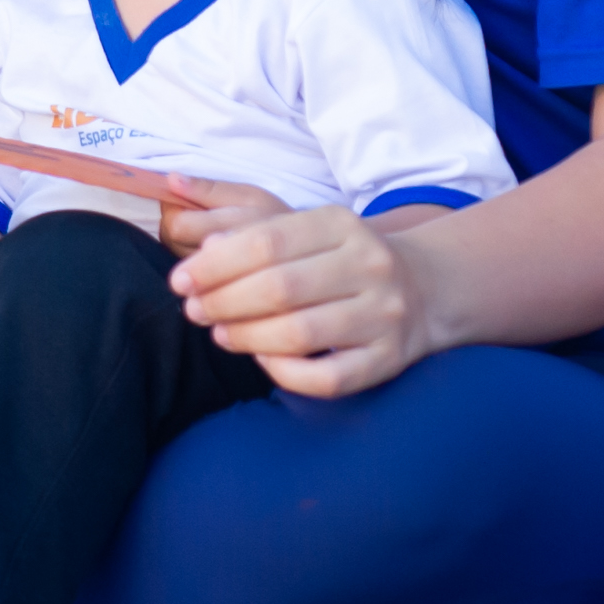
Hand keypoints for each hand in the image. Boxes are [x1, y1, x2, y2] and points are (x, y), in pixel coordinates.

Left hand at [169, 200, 440, 399]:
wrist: (422, 288)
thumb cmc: (344, 259)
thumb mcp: (310, 229)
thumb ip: (258, 234)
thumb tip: (206, 250)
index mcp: (344, 224)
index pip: (266, 243)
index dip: (214, 265)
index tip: (181, 281)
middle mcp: (370, 266)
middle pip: (278, 288)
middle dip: (223, 302)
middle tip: (195, 311)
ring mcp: (384, 315)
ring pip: (299, 335)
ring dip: (246, 338)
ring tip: (221, 334)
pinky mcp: (388, 359)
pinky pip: (326, 379)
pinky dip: (284, 373)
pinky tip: (264, 360)